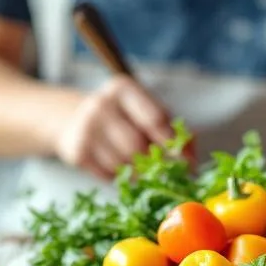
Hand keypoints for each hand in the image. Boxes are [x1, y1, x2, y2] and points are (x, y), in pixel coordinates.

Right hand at [53, 77, 176, 180]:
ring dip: (137, 172)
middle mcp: (101, 104)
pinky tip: (118, 164)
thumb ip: (172, 130)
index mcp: (123, 88)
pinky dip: (120, 176)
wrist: (75, 120)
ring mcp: (86, 128)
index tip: (187, 162)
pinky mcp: (77, 152)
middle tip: (163, 171)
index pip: (154, 119)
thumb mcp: (146, 111)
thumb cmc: (124, 117)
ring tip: (138, 165)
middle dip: (154, 162)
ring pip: (123, 164)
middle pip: (137, 146)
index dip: (173, 144)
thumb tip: (190, 158)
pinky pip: (109, 175)